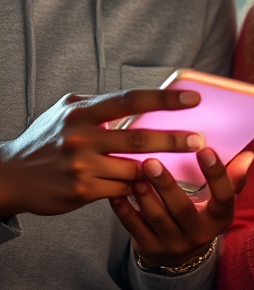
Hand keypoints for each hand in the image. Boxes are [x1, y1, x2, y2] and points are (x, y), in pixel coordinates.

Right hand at [0, 89, 204, 217]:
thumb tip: (140, 98)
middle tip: (199, 139)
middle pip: (138, 138)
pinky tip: (154, 184)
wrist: (11, 176)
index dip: (164, 99)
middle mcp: (81, 137)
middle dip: (173, 139)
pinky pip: (122, 188)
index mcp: (82, 112)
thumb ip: (99, 105)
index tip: (193, 99)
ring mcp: (82, 166)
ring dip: (159, 168)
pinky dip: (140, 186)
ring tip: (183, 164)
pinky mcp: (82, 191)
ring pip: (134, 168)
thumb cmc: (46, 140)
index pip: (131, 100)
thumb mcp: (67, 111)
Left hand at [110, 147, 252, 267]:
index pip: (224, 197)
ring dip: (145, 195)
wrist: (180, 257)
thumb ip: (232, 179)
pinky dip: (125, 210)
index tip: (206, 149)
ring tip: (135, 173)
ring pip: (157, 218)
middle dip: (166, 185)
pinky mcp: (149, 249)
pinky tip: (118, 193)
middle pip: (183, 209)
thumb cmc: (202, 215)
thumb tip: (248, 155)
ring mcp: (173, 245)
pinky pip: (134, 229)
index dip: (217, 174)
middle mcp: (199, 235)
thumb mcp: (219, 203)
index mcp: (220, 219)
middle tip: (152, 161)